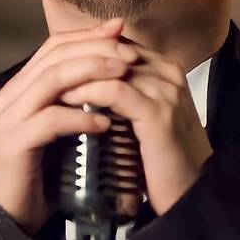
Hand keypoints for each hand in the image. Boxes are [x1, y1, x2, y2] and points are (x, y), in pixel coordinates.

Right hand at [0, 17, 138, 233]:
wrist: (9, 214)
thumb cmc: (42, 165)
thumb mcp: (61, 122)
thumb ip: (78, 94)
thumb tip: (115, 67)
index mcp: (24, 83)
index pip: (56, 45)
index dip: (89, 34)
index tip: (121, 29)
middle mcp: (13, 93)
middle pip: (56, 56)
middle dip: (96, 49)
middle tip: (129, 53)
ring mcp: (10, 117)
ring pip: (52, 80)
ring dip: (90, 72)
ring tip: (122, 74)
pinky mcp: (14, 143)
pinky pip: (50, 120)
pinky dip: (80, 117)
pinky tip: (105, 122)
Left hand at [59, 18, 213, 215]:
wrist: (193, 194)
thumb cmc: (164, 157)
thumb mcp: (145, 116)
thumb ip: (125, 94)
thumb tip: (87, 81)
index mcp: (166, 68)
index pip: (119, 45)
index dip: (87, 50)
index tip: (57, 61)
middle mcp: (168, 72)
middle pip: (114, 50)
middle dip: (78, 58)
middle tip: (46, 68)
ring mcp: (165, 91)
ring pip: (111, 68)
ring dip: (77, 74)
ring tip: (48, 84)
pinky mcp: (157, 113)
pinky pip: (114, 92)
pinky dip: (87, 94)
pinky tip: (66, 101)